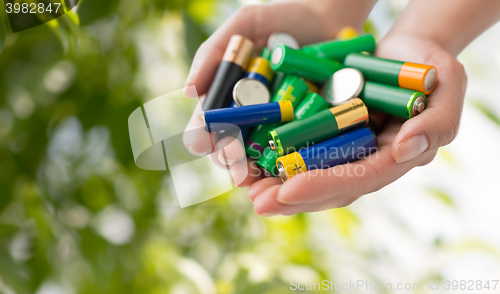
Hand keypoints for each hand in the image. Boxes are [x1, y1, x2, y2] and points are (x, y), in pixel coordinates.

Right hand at [183, 1, 373, 185]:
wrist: (332, 17)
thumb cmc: (284, 18)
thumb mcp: (246, 24)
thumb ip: (214, 52)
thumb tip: (188, 91)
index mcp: (228, 98)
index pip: (206, 126)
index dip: (203, 137)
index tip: (207, 141)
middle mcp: (249, 118)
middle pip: (230, 150)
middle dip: (230, 162)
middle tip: (237, 168)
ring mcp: (278, 128)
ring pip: (260, 160)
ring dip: (257, 174)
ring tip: (260, 179)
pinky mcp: (308, 133)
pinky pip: (296, 155)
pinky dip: (290, 168)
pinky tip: (289, 176)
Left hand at [249, 34, 466, 215]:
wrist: (408, 53)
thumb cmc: (431, 68)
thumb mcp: (448, 86)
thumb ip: (436, 121)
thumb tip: (404, 149)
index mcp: (394, 158)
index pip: (359, 179)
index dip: (325, 186)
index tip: (289, 190)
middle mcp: (366, 161)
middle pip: (329, 187)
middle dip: (292, 198)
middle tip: (258, 203)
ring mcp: (346, 150)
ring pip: (310, 175)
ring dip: (277, 185)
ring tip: (247, 189)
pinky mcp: (329, 136)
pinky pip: (301, 151)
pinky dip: (276, 159)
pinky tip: (251, 163)